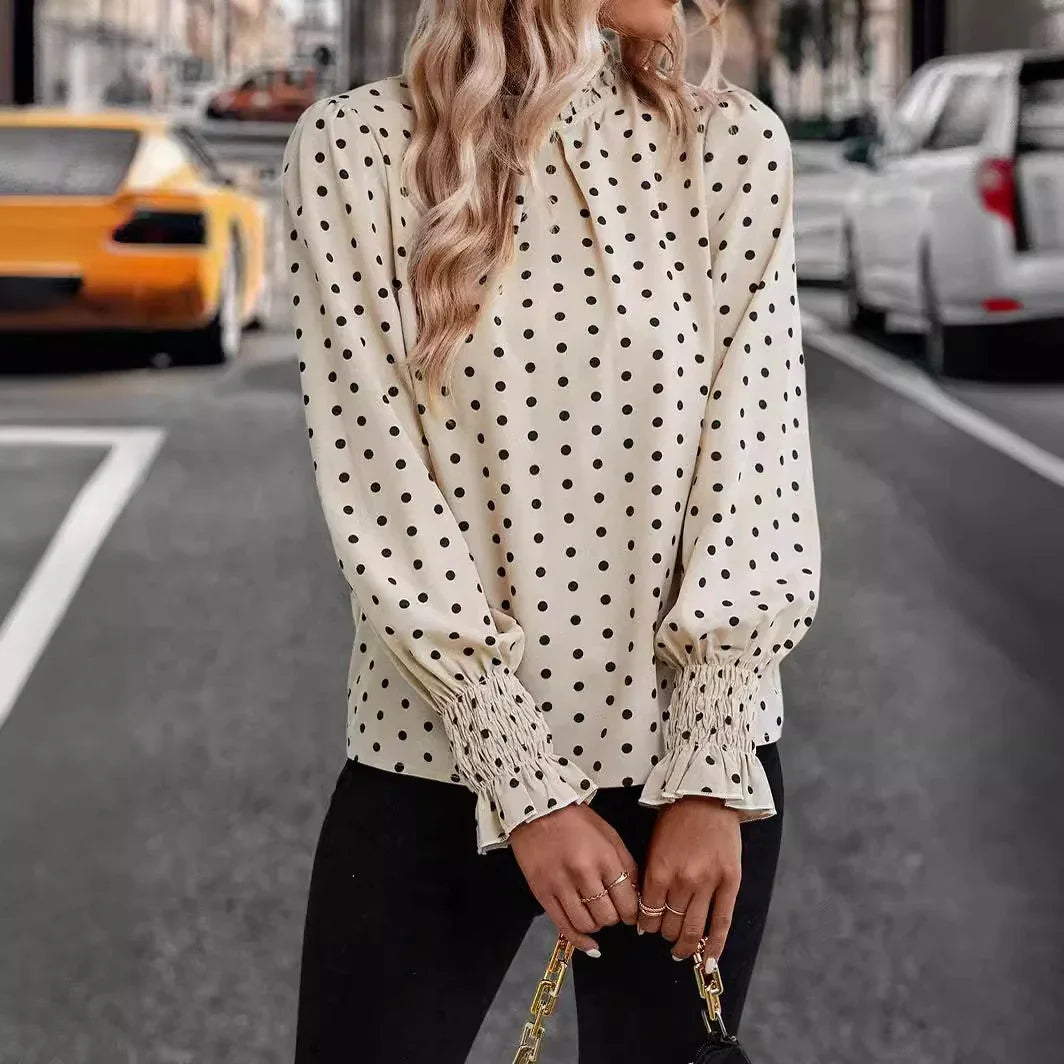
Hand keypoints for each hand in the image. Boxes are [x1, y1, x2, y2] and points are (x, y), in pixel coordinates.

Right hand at [509, 802, 639, 955]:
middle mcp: (583, 874)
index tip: (630, 912)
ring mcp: (561, 885)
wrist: (537, 809)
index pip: (627, 902)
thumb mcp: (610, 836)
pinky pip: (564, 927)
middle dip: (614, 917)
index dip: (632, 912)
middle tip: (612, 909)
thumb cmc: (576, 821)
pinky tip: (590, 944)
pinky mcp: (543, 894)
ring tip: (596, 915)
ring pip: (587, 924)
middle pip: (608, 916)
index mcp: (604, 858)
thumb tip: (636, 895)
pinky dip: (580, 940)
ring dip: (597, 925)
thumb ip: (625, 865)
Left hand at [637, 796, 741, 963]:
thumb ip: (652, 876)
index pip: (648, 913)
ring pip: (694, 929)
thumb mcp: (654, 844)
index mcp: (659, 869)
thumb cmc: (677, 816)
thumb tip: (647, 909)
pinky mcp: (731, 883)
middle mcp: (683, 881)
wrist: (708, 795)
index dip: (646, 925)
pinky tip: (707, 962)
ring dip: (685, 945)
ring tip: (681, 950)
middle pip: (670, 924)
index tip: (646, 927)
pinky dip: (715, 946)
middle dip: (665, 934)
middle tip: (665, 934)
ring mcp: (709, 883)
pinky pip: (722, 923)